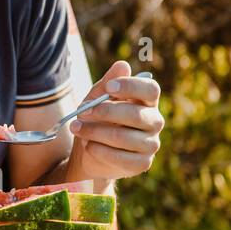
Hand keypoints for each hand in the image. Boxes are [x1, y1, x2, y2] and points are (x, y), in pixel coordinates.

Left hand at [66, 60, 163, 181]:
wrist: (90, 150)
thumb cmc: (98, 118)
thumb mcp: (97, 98)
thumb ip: (108, 83)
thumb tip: (122, 65)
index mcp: (147, 101)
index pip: (151, 90)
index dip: (131, 87)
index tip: (109, 87)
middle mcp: (154, 122)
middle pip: (137, 115)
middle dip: (105, 112)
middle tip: (82, 112)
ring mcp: (150, 144)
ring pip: (124, 138)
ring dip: (95, 132)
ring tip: (76, 128)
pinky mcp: (142, 163)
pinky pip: (121, 158)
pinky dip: (100, 151)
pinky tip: (88, 146)